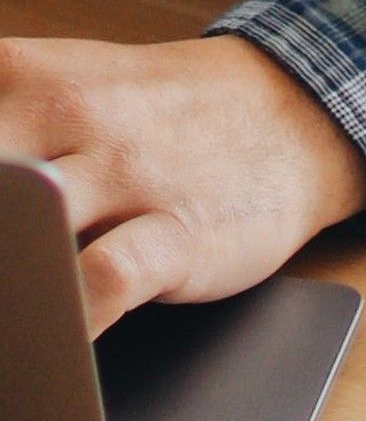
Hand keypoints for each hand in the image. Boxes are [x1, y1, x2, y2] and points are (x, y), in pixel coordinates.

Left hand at [0, 34, 365, 337]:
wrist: (282, 119)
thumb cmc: (162, 122)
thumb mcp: (61, 93)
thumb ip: (2, 135)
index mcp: (17, 78)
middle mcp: (63, 119)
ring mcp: (126, 177)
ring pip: (18, 232)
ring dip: (4, 285)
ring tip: (6, 321)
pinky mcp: (178, 236)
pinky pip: (105, 282)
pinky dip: (65, 318)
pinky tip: (51, 342)